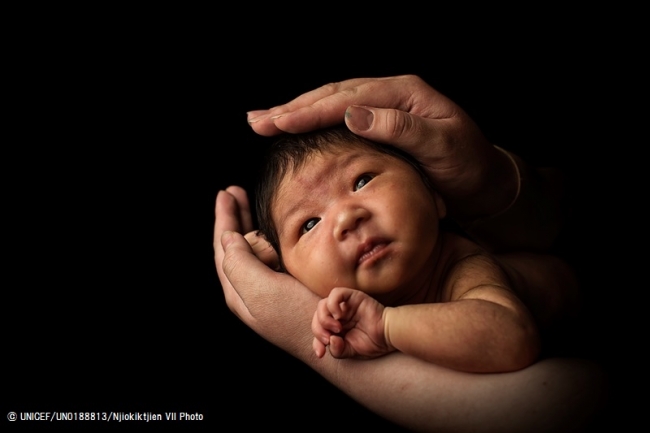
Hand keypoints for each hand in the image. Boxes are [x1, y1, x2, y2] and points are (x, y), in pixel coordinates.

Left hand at [214, 186, 317, 353]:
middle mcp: (252, 290)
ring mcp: (273, 290)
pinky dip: (270, 237)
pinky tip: (274, 231)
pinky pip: (274, 256)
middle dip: (234, 218)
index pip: (224, 247)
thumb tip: (228, 238)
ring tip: (248, 204)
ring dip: (250, 224)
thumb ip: (240, 264)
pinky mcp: (293, 289)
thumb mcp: (263, 291)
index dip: (224, 219)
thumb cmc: (299, 319)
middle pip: (237, 246)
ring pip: (254, 249)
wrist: (337, 345)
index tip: (225, 193)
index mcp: (240, 291)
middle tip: (235, 192)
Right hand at [246, 75, 516, 219]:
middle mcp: (391, 96)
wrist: (486, 183)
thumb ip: (401, 128)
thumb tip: (354, 113)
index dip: (310, 110)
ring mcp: (385, 109)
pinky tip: (296, 127)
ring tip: (264, 120)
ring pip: (332, 105)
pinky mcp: (381, 126)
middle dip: (293, 108)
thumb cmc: (469, 168)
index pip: (347, 98)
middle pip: (333, 95)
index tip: (278, 121)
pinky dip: (314, 123)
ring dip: (297, 112)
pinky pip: (340, 119)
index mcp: (404, 94)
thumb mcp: (442, 147)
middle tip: (256, 119)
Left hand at [312, 287, 391, 359]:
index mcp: (335, 326)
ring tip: (337, 329)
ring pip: (322, 304)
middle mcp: (338, 314)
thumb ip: (337, 350)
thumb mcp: (350, 351)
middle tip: (328, 339)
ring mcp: (344, 304)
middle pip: (317, 317)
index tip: (321, 353)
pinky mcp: (352, 296)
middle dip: (319, 330)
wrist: (389, 336)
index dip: (316, 342)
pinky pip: (335, 293)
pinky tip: (339, 316)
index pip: (318, 330)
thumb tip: (330, 341)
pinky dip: (332, 304)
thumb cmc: (373, 342)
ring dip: (324, 319)